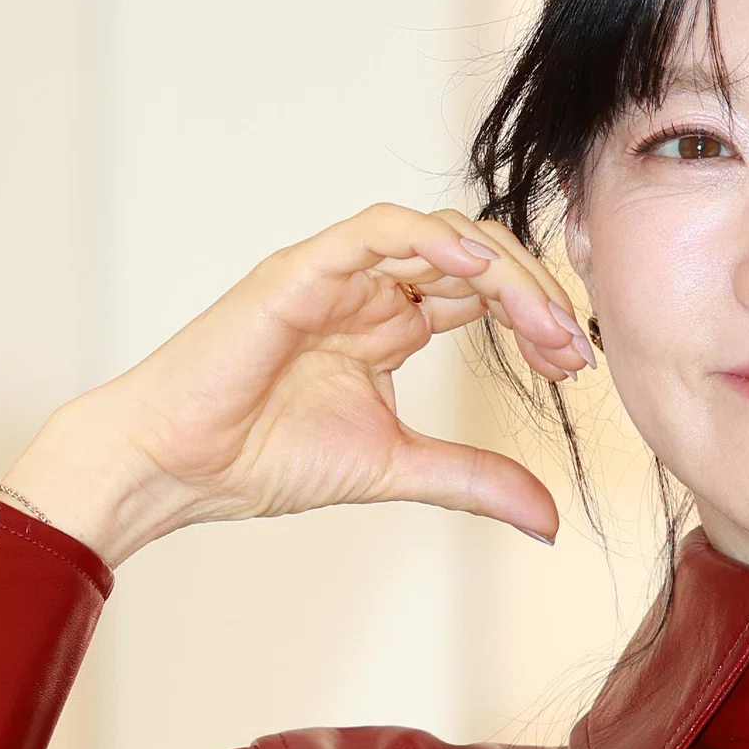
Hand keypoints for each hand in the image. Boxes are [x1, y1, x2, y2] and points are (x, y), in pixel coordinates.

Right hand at [0, 204, 596, 565]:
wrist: (172, 472)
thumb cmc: (260, 459)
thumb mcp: (397, 468)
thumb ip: (475, 479)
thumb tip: (550, 518)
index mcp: (391, 323)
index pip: (485, 295)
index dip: (538, 319)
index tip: (576, 367)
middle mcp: (370, 289)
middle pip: (477, 259)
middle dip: (537, 295)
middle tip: (575, 347)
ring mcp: (337, 274)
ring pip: (441, 236)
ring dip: (504, 272)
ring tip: (544, 320)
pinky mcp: (300, 271)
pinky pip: (377, 230)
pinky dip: (431, 238)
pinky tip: (476, 268)